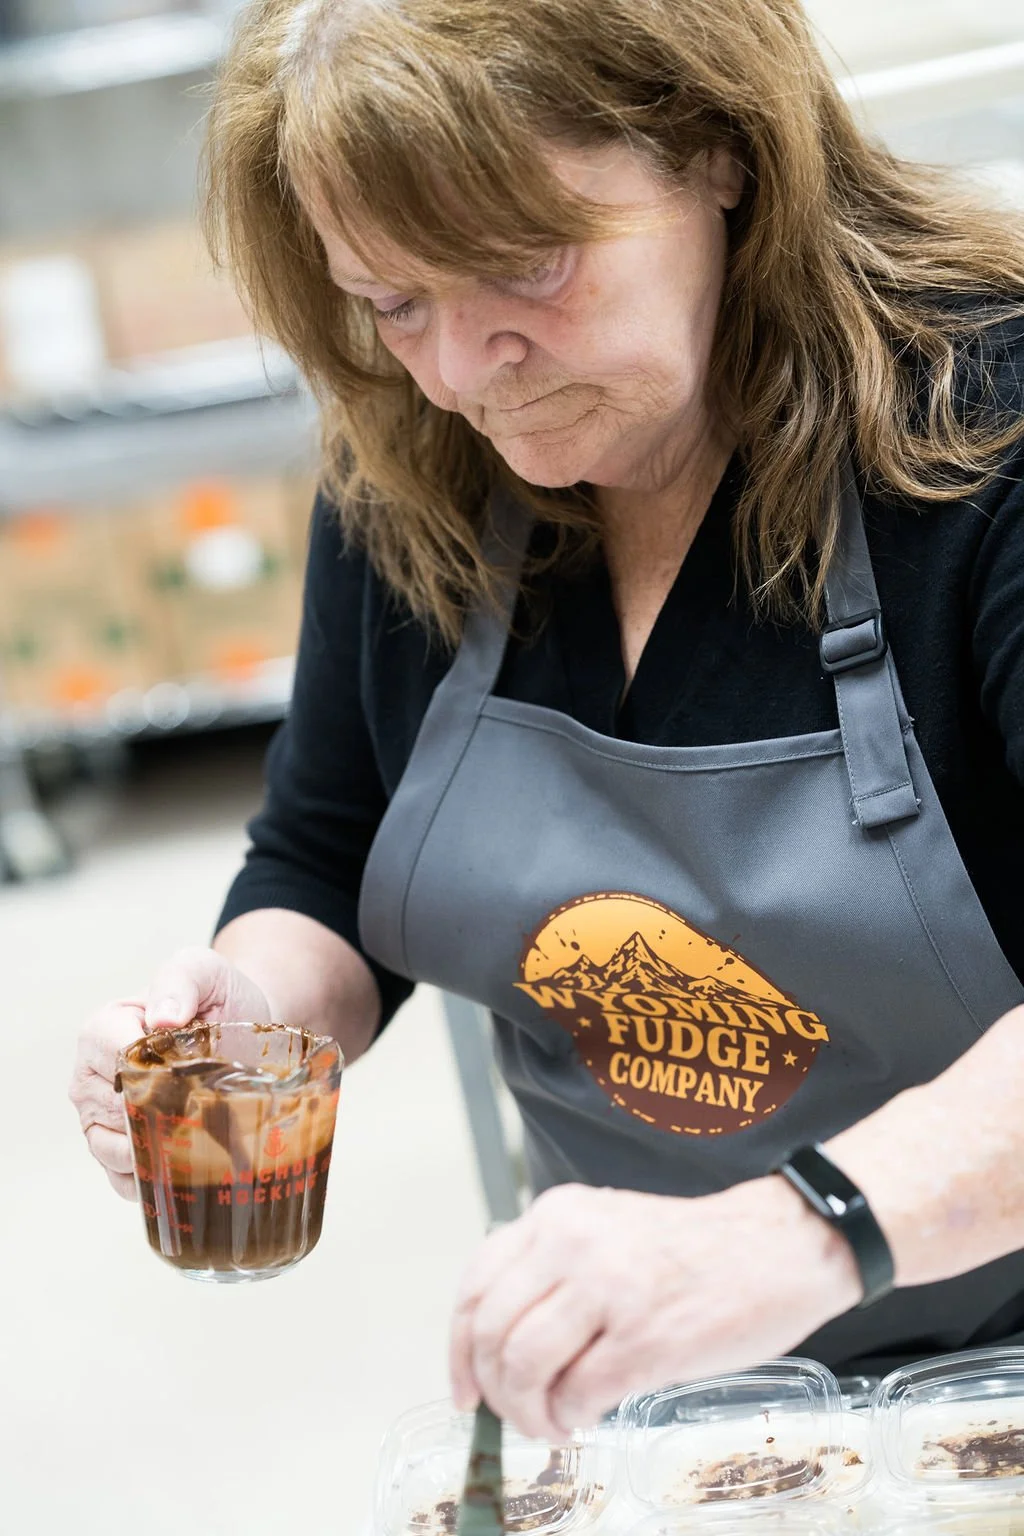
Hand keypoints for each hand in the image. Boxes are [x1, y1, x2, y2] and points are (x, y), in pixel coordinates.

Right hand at [69, 946, 273, 1200]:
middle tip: (208, 1111)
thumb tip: (164, 1017)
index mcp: (102, 1030)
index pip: (117, 1062)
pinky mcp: (117, 1151)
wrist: (239, 1027)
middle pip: (117, 1112)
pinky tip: (183, 1166)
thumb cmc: (217, 998)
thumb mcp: (204, 971)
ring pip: (115, 1152)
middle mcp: (91, 1076)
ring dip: (158, 1151)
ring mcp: (100, 1118)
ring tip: (199, 1138)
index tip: (197, 1075)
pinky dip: (151, 1179)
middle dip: (163, 1116)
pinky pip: (122, 1178)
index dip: (158, 1074)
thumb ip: (180, 979)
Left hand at [450, 1178, 861, 1440]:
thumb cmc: (698, 1248)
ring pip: (522, 1368)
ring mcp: (607, 1290)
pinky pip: (575, 1396)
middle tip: (517, 1416)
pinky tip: (588, 1420)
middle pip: (490, 1334)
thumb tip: (504, 1345)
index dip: (457, 1349)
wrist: (781, 1244)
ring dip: (529, 1414)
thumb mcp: (608, 1230)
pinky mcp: (645, 1340)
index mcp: (558, 1215)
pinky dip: (571, 1421)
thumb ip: (556, 1269)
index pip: (475, 1286)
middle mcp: (572, 1244)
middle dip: (494, 1392)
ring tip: (554, 1424)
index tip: (465, 1389)